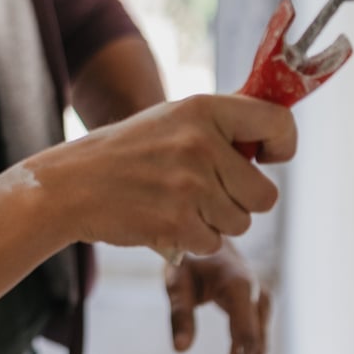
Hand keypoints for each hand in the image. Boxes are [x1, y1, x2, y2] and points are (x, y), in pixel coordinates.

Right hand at [29, 95, 294, 257]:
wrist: (70, 185)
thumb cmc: (126, 153)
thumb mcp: (171, 119)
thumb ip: (220, 126)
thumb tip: (276, 138)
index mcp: (203, 109)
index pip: (278, 123)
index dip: (283, 146)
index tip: (268, 158)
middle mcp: (201, 143)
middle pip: (265, 194)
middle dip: (243, 201)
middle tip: (209, 192)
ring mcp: (189, 185)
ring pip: (241, 223)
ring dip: (215, 222)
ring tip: (178, 203)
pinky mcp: (177, 222)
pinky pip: (214, 244)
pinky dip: (194, 240)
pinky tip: (165, 219)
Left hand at [166, 245, 270, 353]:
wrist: (206, 239)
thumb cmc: (187, 256)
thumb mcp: (175, 281)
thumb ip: (179, 313)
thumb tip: (180, 350)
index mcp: (241, 287)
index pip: (246, 338)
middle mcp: (259, 298)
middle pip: (253, 352)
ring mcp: (263, 307)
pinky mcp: (258, 315)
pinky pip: (251, 347)